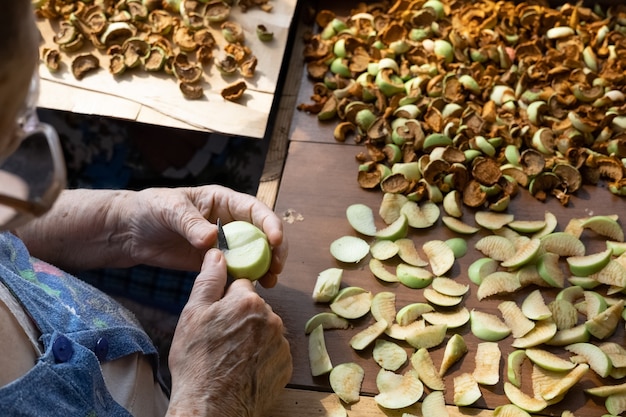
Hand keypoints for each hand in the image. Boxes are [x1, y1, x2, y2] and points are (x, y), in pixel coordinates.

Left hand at [118, 185, 286, 286]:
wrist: (130, 232)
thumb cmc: (150, 209)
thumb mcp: (169, 209)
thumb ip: (190, 223)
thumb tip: (212, 239)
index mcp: (223, 201)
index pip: (255, 210)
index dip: (270, 223)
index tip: (276, 240)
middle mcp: (229, 221)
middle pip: (262, 234)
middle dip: (275, 249)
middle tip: (277, 267)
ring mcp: (224, 243)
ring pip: (254, 254)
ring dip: (265, 267)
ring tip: (270, 282)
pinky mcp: (214, 263)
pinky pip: (236, 270)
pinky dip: (247, 279)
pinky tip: (250, 289)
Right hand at [167, 249, 291, 416]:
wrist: (212, 408)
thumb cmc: (196, 362)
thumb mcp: (192, 315)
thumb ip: (209, 279)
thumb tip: (217, 253)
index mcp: (248, 300)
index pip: (240, 285)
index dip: (225, 299)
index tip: (216, 314)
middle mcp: (271, 317)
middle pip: (254, 307)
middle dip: (240, 317)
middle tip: (219, 339)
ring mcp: (281, 342)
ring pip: (264, 328)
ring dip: (251, 336)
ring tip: (229, 356)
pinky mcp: (286, 364)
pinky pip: (273, 350)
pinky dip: (261, 356)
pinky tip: (243, 368)